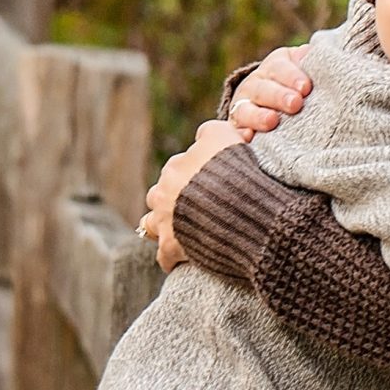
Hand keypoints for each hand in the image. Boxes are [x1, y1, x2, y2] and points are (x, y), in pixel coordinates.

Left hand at [137, 119, 246, 270]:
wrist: (238, 206)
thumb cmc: (234, 169)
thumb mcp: (224, 134)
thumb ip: (210, 130)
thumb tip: (202, 134)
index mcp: (175, 167)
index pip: (177, 169)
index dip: (192, 176)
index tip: (207, 183)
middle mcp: (164, 192)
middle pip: (159, 195)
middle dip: (172, 200)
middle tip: (192, 208)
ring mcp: (166, 221)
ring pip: (152, 224)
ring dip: (162, 226)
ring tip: (177, 232)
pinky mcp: (172, 247)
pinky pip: (164, 257)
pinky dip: (171, 258)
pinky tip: (180, 259)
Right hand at [224, 44, 312, 135]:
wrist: (276, 101)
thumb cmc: (300, 85)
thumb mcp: (305, 69)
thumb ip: (312, 62)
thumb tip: (317, 53)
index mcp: (274, 67)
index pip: (279, 68)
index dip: (292, 76)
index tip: (306, 87)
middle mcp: (254, 84)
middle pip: (262, 89)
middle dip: (279, 96)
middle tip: (295, 104)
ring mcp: (243, 107)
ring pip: (245, 110)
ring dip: (258, 116)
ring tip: (272, 121)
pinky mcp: (238, 128)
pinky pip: (234, 132)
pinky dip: (240, 135)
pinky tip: (248, 137)